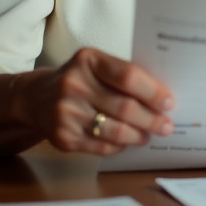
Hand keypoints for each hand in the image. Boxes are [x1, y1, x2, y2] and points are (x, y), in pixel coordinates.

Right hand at [0, 47, 174, 155]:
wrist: (35, 98)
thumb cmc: (80, 79)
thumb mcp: (96, 65)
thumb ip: (124, 76)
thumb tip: (161, 98)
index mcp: (88, 60)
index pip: (128, 76)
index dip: (152, 91)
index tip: (169, 102)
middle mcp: (73, 84)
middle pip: (124, 106)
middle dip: (151, 119)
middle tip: (167, 126)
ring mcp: (65, 112)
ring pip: (114, 130)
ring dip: (138, 135)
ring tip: (149, 135)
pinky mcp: (62, 138)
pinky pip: (100, 146)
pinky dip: (119, 145)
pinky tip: (127, 142)